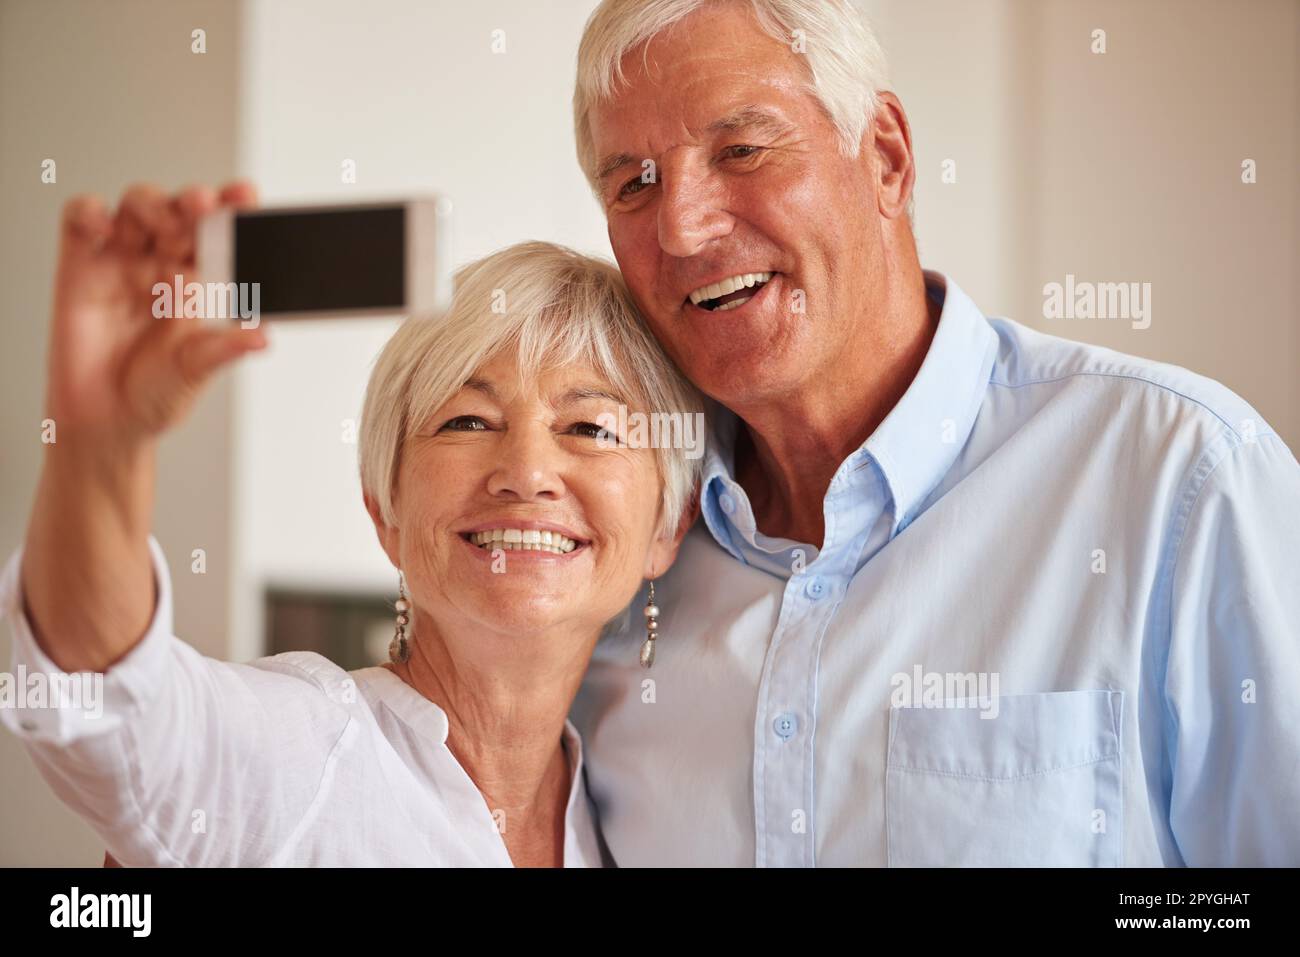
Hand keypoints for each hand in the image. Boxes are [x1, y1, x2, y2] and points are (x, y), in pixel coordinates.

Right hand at [47, 181, 267, 442]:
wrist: (106, 424)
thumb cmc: (153, 395)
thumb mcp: (195, 371)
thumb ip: (224, 350)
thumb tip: (263, 337)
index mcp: (196, 281)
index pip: (216, 234)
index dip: (230, 210)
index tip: (247, 198)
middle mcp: (159, 265)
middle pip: (178, 211)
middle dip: (193, 203)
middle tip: (205, 209)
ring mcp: (119, 262)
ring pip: (135, 206)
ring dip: (152, 204)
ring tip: (166, 227)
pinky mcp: (79, 266)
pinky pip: (81, 220)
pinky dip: (90, 212)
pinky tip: (105, 224)